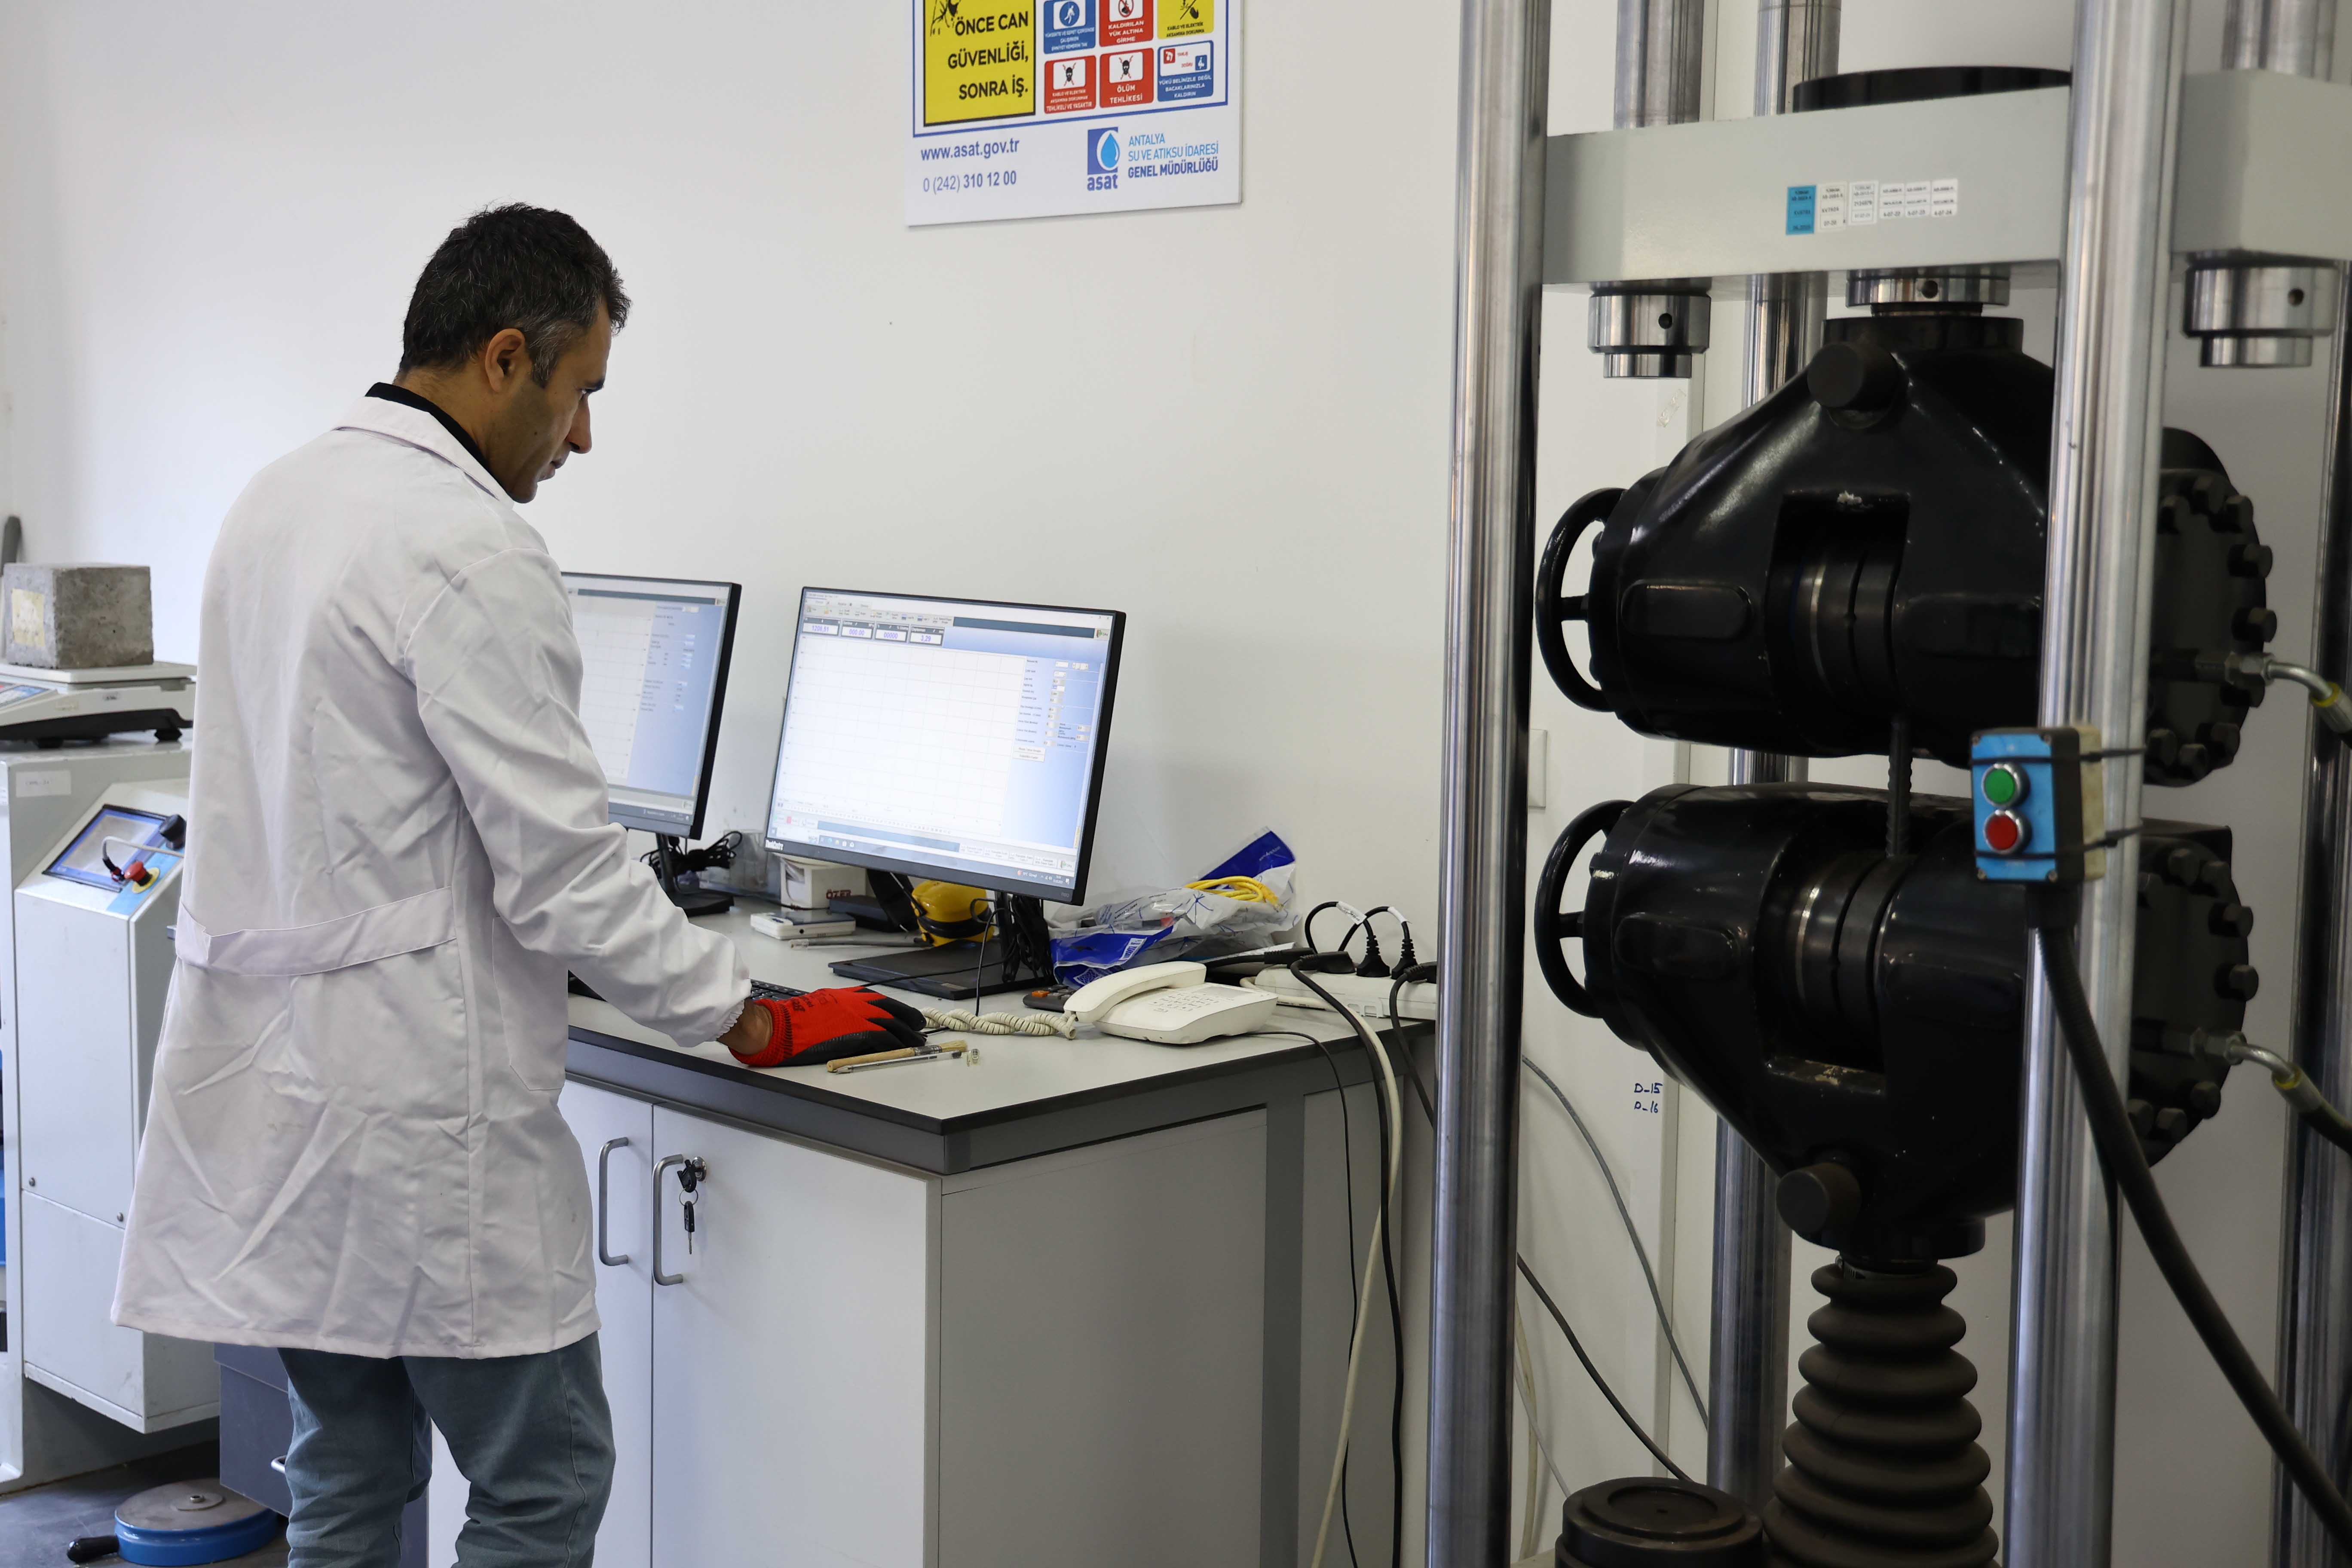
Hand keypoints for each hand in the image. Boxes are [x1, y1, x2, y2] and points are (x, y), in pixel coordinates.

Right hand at [723, 987, 927, 1068]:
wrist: (781, 1026)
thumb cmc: (793, 1019)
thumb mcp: (820, 1005)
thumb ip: (839, 1010)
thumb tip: (848, 1019)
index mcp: (846, 996)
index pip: (878, 999)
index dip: (895, 1007)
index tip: (905, 1013)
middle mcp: (856, 1003)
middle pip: (891, 1009)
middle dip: (907, 1017)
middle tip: (919, 1025)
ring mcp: (858, 1017)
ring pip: (892, 1024)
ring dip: (907, 1033)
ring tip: (918, 1040)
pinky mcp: (857, 1033)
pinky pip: (884, 1039)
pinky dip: (896, 1043)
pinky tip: (903, 1048)